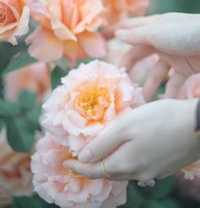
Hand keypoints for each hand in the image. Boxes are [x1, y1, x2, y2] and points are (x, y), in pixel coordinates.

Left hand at [64, 98, 199, 180]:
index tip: (66, 161)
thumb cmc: (160, 119)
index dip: (78, 166)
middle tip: (81, 159)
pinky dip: (125, 162)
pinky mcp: (163, 166)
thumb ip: (104, 143)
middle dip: (92, 167)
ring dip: (109, 165)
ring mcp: (152, 171)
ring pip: (123, 171)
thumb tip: (83, 157)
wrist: (197, 125)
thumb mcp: (127, 125)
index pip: (94, 169)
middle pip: (108, 173)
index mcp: (125, 163)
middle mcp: (137, 172)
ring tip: (101, 156)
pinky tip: (127, 153)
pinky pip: (137, 168)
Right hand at [115, 13, 199, 100]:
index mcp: (154, 29)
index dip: (116, 36)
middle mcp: (162, 42)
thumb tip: (117, 33)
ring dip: (149, 87)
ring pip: (156, 74)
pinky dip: (169, 93)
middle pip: (140, 56)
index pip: (130, 31)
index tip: (101, 44)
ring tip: (142, 103)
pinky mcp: (187, 69)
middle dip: (130, 71)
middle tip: (120, 86)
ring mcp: (175, 56)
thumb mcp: (158, 32)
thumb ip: (136, 35)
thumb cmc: (188, 33)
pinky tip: (163, 104)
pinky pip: (174, 83)